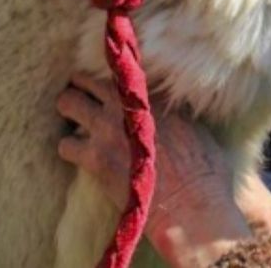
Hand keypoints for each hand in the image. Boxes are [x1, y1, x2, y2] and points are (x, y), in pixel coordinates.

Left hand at [57, 74, 251, 266]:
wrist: (189, 202)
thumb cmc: (204, 168)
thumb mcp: (197, 125)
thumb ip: (175, 111)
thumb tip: (173, 110)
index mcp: (155, 93)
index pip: (125, 67)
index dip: (116, 71)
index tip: (113, 76)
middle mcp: (127, 103)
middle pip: (87, 79)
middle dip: (81, 84)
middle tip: (82, 92)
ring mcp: (107, 128)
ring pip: (68, 103)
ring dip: (69, 108)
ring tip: (73, 117)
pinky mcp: (94, 157)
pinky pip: (65, 144)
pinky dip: (70, 146)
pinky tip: (79, 152)